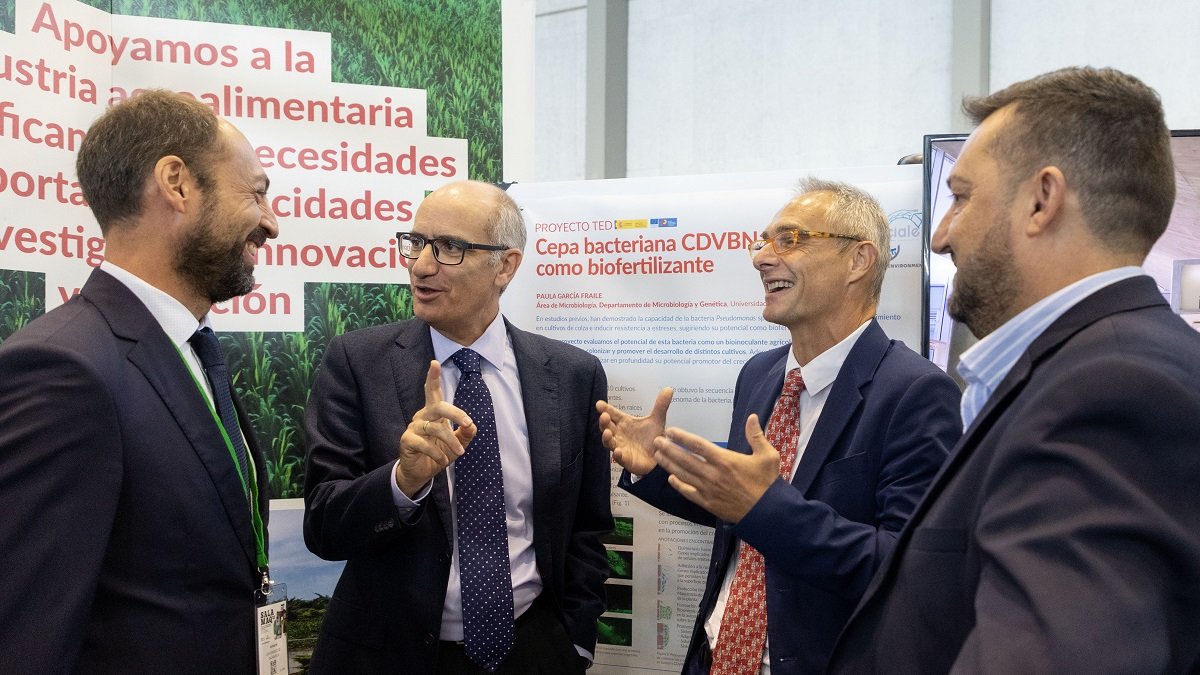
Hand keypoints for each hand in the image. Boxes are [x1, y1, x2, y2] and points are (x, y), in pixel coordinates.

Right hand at [395, 360, 476, 496]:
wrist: (420, 472)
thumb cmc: (438, 453)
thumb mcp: (457, 444)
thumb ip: (465, 433)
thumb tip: (472, 426)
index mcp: (433, 413)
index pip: (432, 391)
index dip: (433, 377)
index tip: (435, 362)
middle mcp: (422, 416)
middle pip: (438, 406)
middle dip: (455, 412)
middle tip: (468, 423)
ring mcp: (414, 428)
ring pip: (435, 428)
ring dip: (450, 441)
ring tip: (460, 453)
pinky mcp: (407, 441)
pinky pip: (424, 444)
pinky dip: (437, 453)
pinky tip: (442, 460)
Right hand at [596, 387, 673, 475]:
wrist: (659, 456)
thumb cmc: (652, 437)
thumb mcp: (657, 420)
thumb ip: (661, 405)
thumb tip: (669, 388)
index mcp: (625, 423)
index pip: (613, 414)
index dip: (605, 408)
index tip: (599, 404)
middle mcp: (620, 434)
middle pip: (607, 427)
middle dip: (603, 422)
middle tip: (604, 416)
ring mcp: (621, 447)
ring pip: (608, 442)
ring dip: (606, 438)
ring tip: (607, 433)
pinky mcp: (626, 460)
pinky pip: (619, 458)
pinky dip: (618, 455)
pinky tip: (618, 451)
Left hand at [653, 414, 780, 522]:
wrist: (768, 512)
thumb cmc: (768, 483)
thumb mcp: (767, 456)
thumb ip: (756, 436)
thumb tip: (751, 417)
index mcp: (725, 460)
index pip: (698, 445)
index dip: (682, 437)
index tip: (670, 431)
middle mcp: (713, 474)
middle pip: (685, 459)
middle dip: (669, 449)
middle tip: (656, 441)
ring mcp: (709, 490)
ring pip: (683, 475)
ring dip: (669, 465)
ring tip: (657, 455)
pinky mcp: (708, 503)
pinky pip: (689, 492)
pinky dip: (678, 485)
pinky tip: (670, 479)